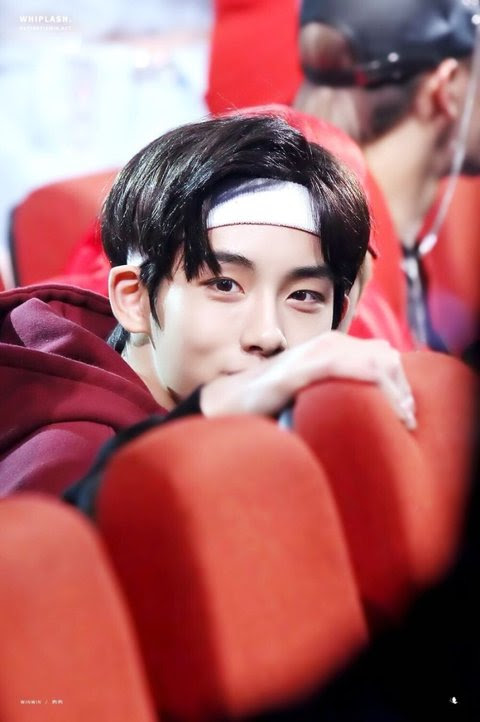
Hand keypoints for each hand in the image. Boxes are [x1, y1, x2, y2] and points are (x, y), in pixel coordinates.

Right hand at [200, 332, 415, 429]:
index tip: (405, 413)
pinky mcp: (306, 366)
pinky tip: (384, 409)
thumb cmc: (269, 399)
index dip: (401, 382)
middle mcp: (328, 342)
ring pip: (377, 361)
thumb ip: (336, 381)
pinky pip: (351, 368)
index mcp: (332, 345)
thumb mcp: (311, 387)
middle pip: (387, 356)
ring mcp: (316, 351)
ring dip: (396, 392)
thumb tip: (369, 387)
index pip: (384, 354)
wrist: (230, 401)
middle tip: (406, 420)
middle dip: (403, 389)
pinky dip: (376, 388)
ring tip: (401, 420)